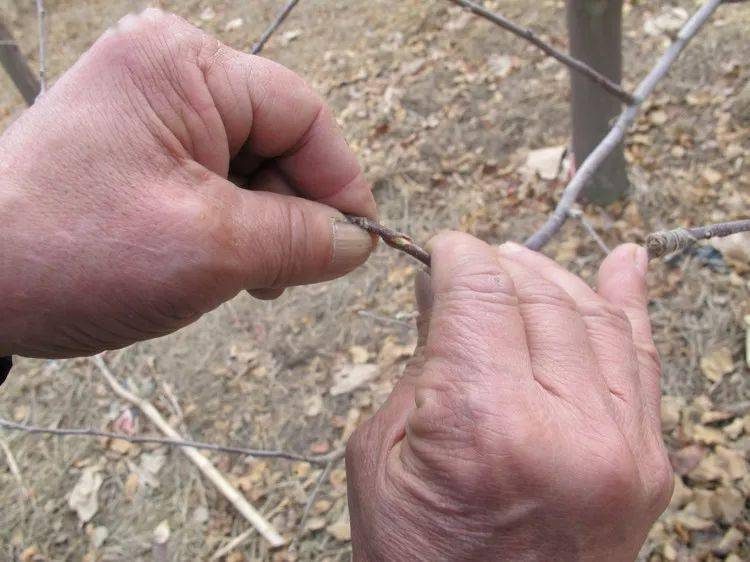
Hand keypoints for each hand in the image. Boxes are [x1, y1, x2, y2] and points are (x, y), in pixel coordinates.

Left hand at [0, 9, 374, 357]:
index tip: (357, 241)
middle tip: (292, 274)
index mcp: (183, 67)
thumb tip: (358, 241)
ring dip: (263, 224)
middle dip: (294, 210)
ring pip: (248, 166)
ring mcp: (146, 110)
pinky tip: (222, 264)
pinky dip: (230, 225)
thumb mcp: (210, 249)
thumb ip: (300, 239)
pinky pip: (211, 179)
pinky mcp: (134, 148)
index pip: (301, 113)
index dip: (339, 179)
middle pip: (276, 138)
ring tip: (251, 277)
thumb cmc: (73, 254)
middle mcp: (165, 73)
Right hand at [346, 234, 672, 560]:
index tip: (443, 250)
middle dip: (498, 267)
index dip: (459, 257)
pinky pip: (641, 360)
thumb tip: (444, 289)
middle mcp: (566, 430)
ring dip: (551, 279)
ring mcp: (620, 448)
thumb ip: (422, 361)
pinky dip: (627, 305)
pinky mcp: (648, 464)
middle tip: (470, 264)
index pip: (482, 294)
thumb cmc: (418, 558)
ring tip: (520, 265)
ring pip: (593, 317)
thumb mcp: (383, 453)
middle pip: (538, 298)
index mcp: (484, 425)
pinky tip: (622, 264)